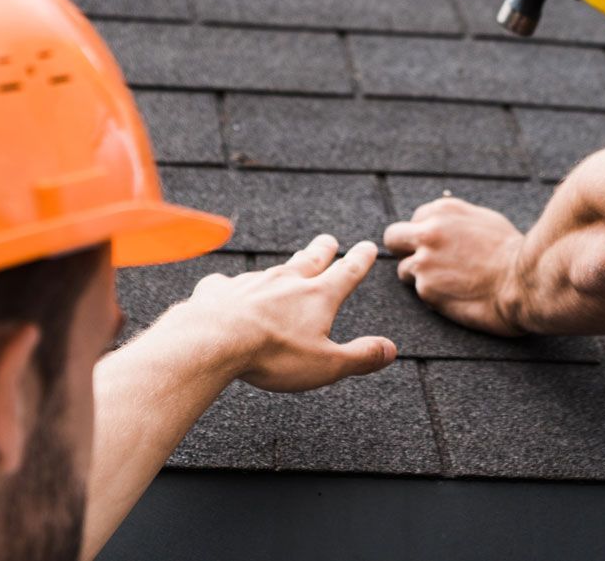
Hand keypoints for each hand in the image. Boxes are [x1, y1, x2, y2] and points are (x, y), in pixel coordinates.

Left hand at [178, 235, 396, 391]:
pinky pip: (229, 285)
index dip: (360, 260)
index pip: (347, 272)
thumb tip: (391, 350)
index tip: (368, 247)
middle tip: (329, 241)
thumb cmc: (273, 354)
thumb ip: (360, 356)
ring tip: (287, 268)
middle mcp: (286, 280)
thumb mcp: (326, 364)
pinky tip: (229, 293)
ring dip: (284, 268)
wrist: (213, 340)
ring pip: (273, 270)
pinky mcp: (220, 289)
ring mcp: (251, 281)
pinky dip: (233, 288)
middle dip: (323, 250)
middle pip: (310, 259)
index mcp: (317, 296)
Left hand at [382, 195, 524, 336]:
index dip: (424, 235)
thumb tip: (441, 223)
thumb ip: (455, 220)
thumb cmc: (511, 252)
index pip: (415, 220)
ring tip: (448, 284)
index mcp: (443, 211)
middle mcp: (428, 231)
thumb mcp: (483, 220)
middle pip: (394, 238)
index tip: (436, 247)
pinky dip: (434, 295)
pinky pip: (420, 292)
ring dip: (420, 277)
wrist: (524, 281)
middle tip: (421, 263)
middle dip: (403, 250)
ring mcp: (424, 260)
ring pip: (404, 269)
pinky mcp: (426, 289)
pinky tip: (456, 295)